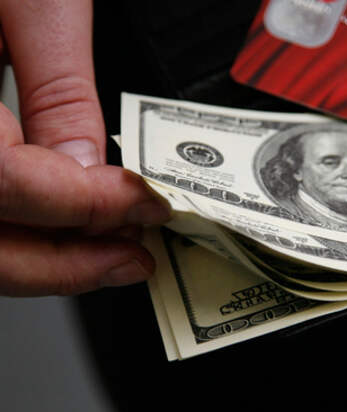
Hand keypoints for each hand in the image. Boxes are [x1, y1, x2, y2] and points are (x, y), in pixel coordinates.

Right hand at [0, 0, 170, 295]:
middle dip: (67, 263)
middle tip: (132, 259)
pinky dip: (14, 237)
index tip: (147, 206)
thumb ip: (59, 91)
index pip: (4, 182)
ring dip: (42, 262)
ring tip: (106, 253)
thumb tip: (92, 169)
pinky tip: (57, 232)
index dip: (87, 205)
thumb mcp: (27, 1)